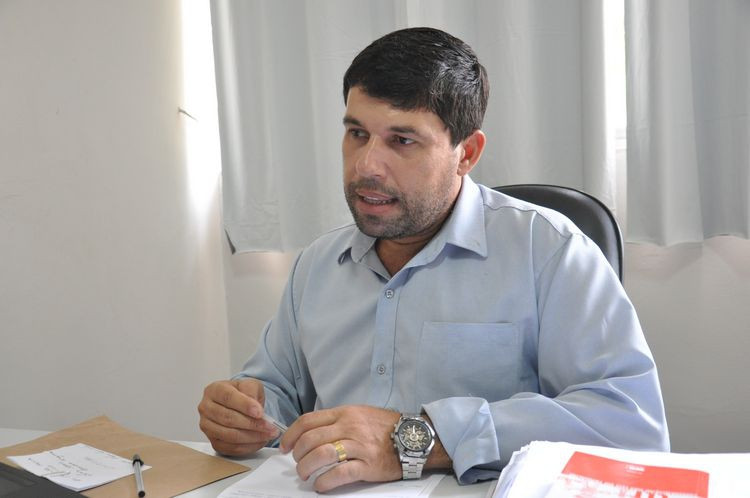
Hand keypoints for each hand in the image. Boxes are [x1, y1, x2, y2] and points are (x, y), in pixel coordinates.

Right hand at [197, 378, 278, 455]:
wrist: (240, 404)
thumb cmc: (243, 393)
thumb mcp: (250, 384)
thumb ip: (251, 391)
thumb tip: (255, 408)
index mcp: (214, 390)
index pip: (228, 397)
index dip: (245, 405)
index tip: (260, 412)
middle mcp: (206, 408)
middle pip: (228, 419)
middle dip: (252, 424)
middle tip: (270, 426)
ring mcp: (207, 427)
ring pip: (230, 435)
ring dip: (252, 437)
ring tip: (268, 434)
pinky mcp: (214, 442)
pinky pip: (231, 448)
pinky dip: (248, 446)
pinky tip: (260, 441)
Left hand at [279, 405, 401, 492]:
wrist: (413, 437)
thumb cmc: (385, 427)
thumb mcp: (359, 414)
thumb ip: (337, 420)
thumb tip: (312, 432)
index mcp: (344, 413)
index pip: (308, 421)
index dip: (291, 435)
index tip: (285, 446)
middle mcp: (349, 427)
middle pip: (311, 440)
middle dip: (297, 455)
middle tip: (298, 464)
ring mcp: (359, 445)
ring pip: (321, 455)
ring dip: (307, 468)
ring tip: (305, 475)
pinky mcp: (368, 465)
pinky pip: (340, 473)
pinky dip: (325, 481)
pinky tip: (320, 485)